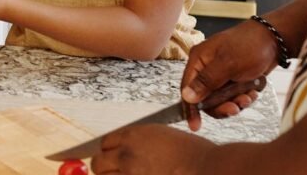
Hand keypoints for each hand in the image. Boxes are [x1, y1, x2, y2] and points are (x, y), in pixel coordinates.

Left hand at [90, 124, 213, 173]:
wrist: (208, 168)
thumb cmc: (194, 154)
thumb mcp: (163, 136)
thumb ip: (141, 142)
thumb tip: (129, 149)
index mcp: (133, 135)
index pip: (105, 142)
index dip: (110, 151)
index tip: (114, 157)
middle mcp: (127, 154)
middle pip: (98, 162)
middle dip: (104, 167)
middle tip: (114, 172)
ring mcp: (130, 173)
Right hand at [179, 19, 277, 130]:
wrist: (274, 40)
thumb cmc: (249, 46)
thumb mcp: (227, 64)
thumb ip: (206, 81)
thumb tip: (186, 96)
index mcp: (199, 60)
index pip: (188, 88)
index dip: (191, 108)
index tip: (195, 126)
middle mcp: (206, 68)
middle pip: (204, 98)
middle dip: (221, 106)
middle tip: (235, 109)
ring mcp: (220, 75)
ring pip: (220, 100)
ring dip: (234, 103)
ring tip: (248, 98)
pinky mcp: (232, 80)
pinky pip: (232, 97)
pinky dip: (242, 99)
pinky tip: (252, 93)